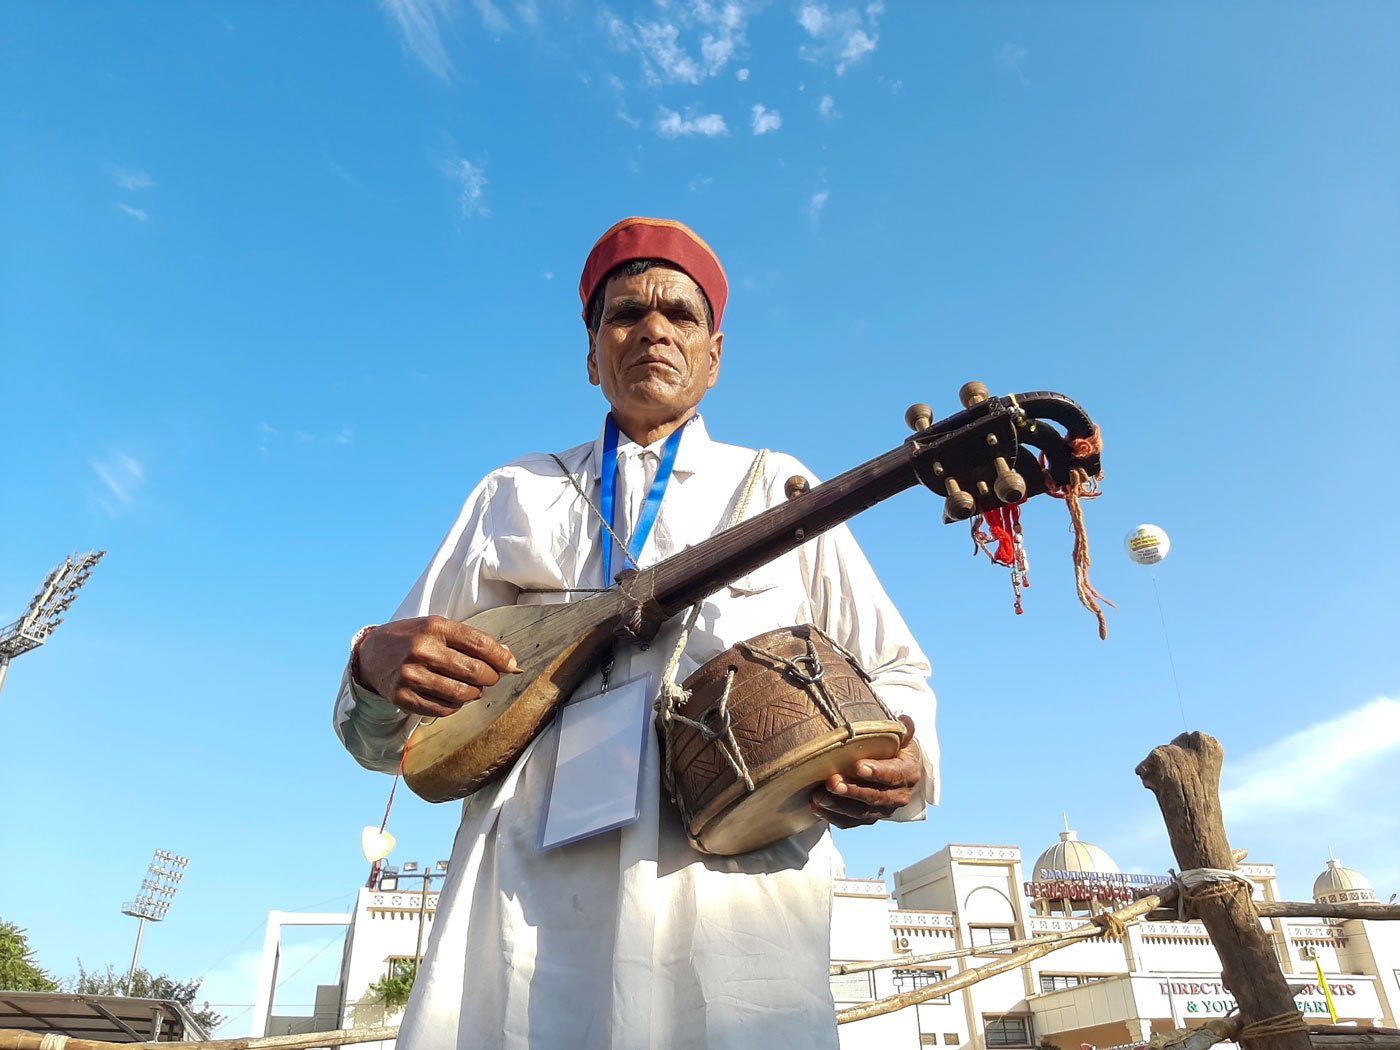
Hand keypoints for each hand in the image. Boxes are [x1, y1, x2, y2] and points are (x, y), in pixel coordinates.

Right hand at [355, 615, 517, 717]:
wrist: (372, 653)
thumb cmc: (412, 638)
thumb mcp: (437, 627)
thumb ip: (469, 639)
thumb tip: (506, 656)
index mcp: (433, 627)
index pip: (479, 643)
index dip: (500, 657)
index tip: (511, 665)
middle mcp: (421, 650)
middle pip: (473, 670)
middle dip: (490, 677)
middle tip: (491, 678)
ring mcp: (410, 676)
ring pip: (461, 693)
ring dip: (474, 693)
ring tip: (473, 688)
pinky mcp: (403, 697)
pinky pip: (443, 709)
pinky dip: (455, 705)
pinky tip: (454, 696)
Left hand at [809, 715, 921, 828]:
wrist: (895, 768)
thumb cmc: (893, 748)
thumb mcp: (898, 737)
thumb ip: (901, 729)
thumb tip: (905, 720)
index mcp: (908, 773)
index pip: (894, 774)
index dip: (877, 772)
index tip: (857, 766)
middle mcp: (899, 795)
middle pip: (875, 797)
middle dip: (852, 791)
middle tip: (831, 782)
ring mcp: (883, 810)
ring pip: (861, 813)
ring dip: (838, 805)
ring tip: (818, 796)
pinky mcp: (868, 818)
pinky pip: (850, 822)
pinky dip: (833, 817)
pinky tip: (816, 807)